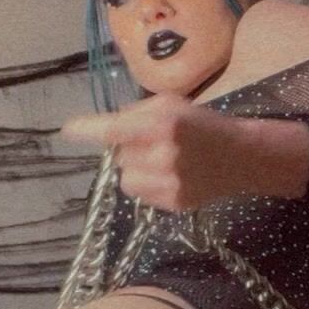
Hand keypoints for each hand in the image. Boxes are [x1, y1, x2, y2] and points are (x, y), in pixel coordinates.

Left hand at [60, 94, 250, 211]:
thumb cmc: (202, 124)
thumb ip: (137, 113)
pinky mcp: (173, 203)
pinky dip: (147, 184)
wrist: (240, 157)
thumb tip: (106, 127)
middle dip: (127, 148)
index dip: (88, 130)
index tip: (68, 131)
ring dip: (134, 169)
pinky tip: (170, 176)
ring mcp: (169, 183)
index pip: (114, 129)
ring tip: (159, 162)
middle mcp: (164, 155)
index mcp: (163, 124)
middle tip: (152, 143)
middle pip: (117, 155)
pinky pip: (139, 194)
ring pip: (124, 178)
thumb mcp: (172, 104)